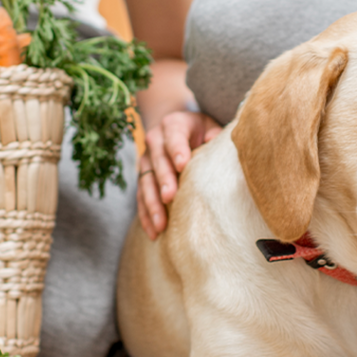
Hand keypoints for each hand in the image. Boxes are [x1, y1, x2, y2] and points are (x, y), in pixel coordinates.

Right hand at [137, 110, 222, 239]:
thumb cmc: (198, 130)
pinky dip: (146, 214)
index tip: (183, 165)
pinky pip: (141, 197)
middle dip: (163, 180)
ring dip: (152, 204)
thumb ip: (214, 133)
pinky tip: (153, 231)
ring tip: (160, 224)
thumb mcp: (208, 125)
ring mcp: (145, 160)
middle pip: (158, 162)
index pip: (174, 137)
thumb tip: (216, 144)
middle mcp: (155, 141)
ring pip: (146, 183)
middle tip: (169, 197)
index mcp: (173, 125)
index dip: (177, 150)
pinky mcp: (142, 177)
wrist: (172, 126)